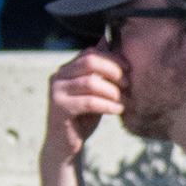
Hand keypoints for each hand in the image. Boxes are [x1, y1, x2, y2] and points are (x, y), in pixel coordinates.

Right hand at [45, 47, 122, 166]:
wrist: (65, 145)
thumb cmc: (83, 117)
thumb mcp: (94, 92)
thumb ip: (99, 71)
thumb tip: (107, 40)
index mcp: (66, 69)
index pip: (90, 52)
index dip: (113, 58)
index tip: (129, 69)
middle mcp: (58, 77)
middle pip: (89, 61)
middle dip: (113, 70)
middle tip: (129, 83)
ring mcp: (56, 92)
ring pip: (91, 82)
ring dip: (113, 91)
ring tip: (125, 100)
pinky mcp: (59, 108)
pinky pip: (89, 102)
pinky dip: (108, 105)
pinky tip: (118, 110)